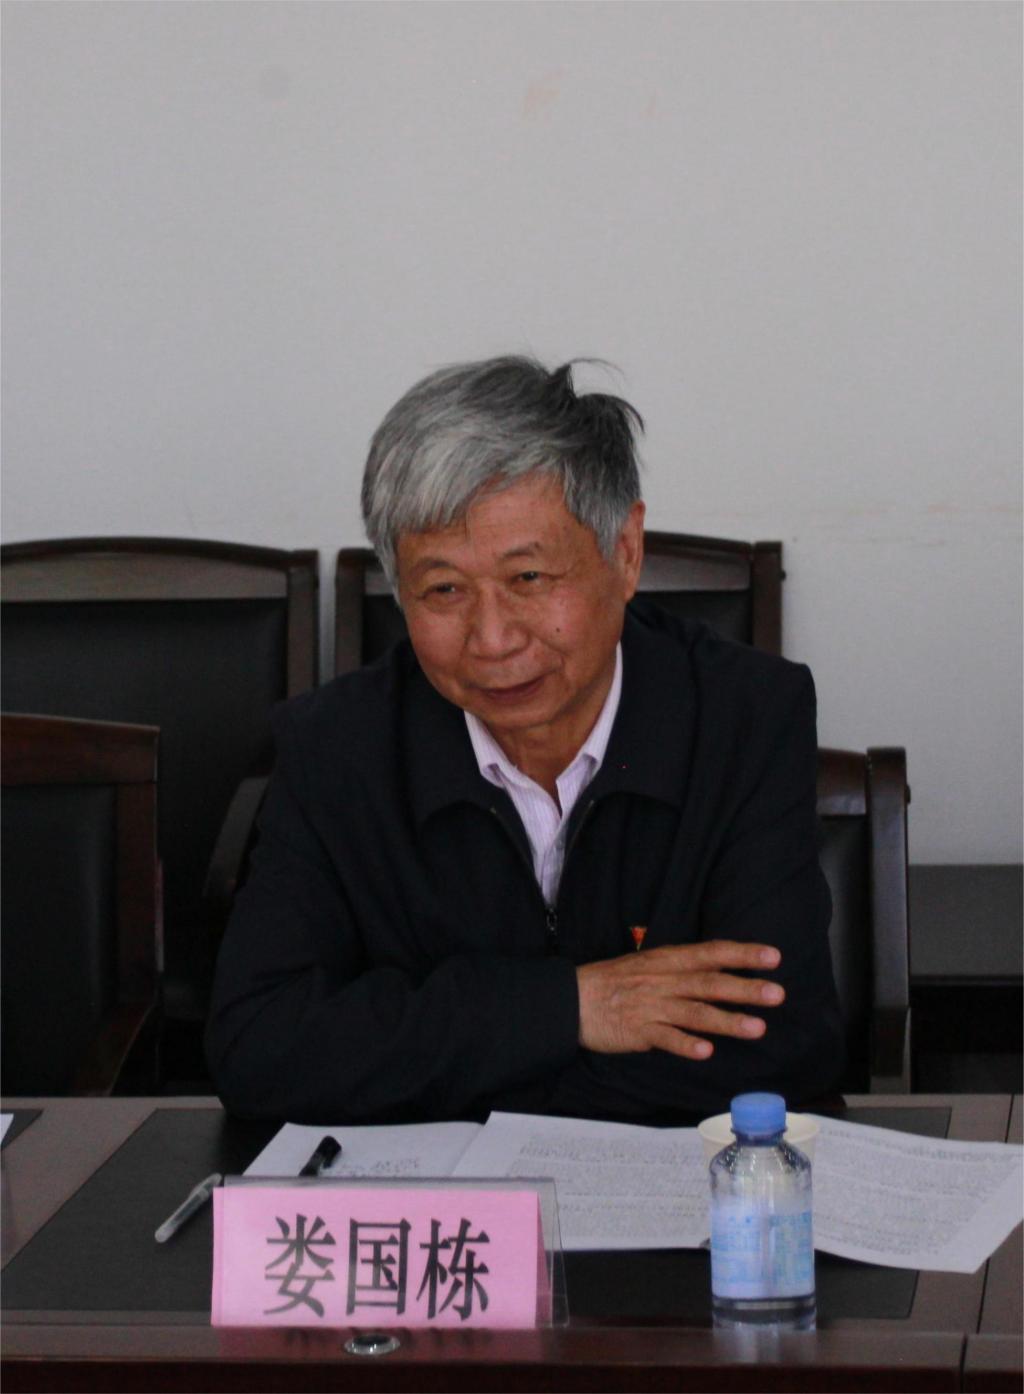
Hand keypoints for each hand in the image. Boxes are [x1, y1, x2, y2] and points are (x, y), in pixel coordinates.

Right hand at [576, 940, 784, 1059]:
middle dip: (745, 988)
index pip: (711, 953)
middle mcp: (664, 980)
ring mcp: (652, 1006)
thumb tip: (721, 972)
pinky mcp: (639, 1031)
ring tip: (756, 1028)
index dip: (742, 954)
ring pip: (695, 1012)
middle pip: (710, 983)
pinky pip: (665, 1038)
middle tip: (777, 994)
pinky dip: (685, 1044)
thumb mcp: (650, 964)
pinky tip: (706, 1052)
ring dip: (727, 1020)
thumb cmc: (615, 982)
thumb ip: (683, 969)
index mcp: (668, 960)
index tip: (773, 957)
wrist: (573, 999)